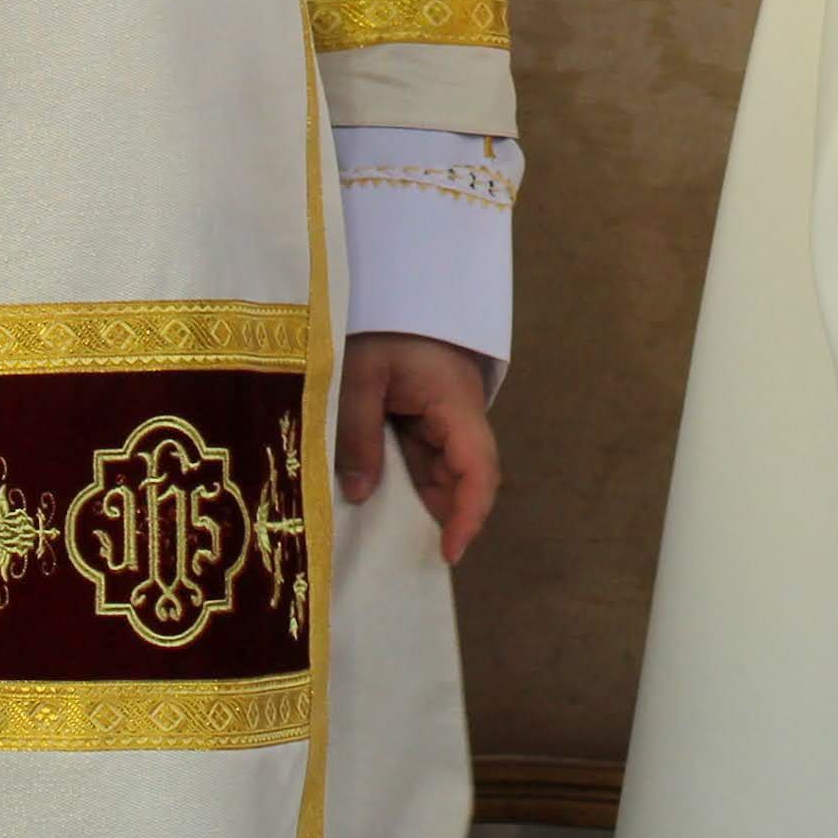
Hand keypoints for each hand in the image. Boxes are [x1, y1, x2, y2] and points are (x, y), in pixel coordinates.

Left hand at [336, 330, 497, 564]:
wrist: (392, 280)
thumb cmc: (378, 321)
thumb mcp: (358, 375)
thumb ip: (359, 433)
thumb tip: (360, 494)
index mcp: (455, 403)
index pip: (479, 469)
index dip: (469, 515)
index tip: (449, 552)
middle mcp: (459, 414)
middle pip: (466, 476)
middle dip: (445, 516)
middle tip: (408, 556)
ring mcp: (443, 414)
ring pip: (445, 469)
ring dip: (424, 500)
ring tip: (390, 536)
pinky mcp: (423, 411)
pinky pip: (424, 454)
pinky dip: (408, 479)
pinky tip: (380, 499)